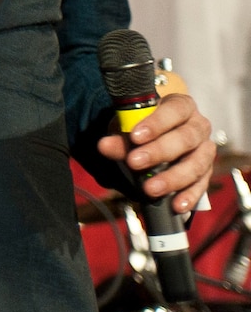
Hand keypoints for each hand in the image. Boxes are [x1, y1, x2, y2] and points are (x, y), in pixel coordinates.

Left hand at [96, 93, 215, 214]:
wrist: (153, 141)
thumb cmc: (142, 128)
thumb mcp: (129, 129)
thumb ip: (120, 138)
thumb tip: (104, 146)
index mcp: (181, 106)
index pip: (175, 110)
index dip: (157, 123)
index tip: (135, 136)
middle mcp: (198, 126)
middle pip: (186, 138)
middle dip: (159, 152)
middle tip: (134, 162)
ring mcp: (205, 150)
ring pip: (196, 164)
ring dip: (172, 178)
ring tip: (150, 188)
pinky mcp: (206, 173)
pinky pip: (201, 185)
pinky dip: (188, 196)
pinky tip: (176, 204)